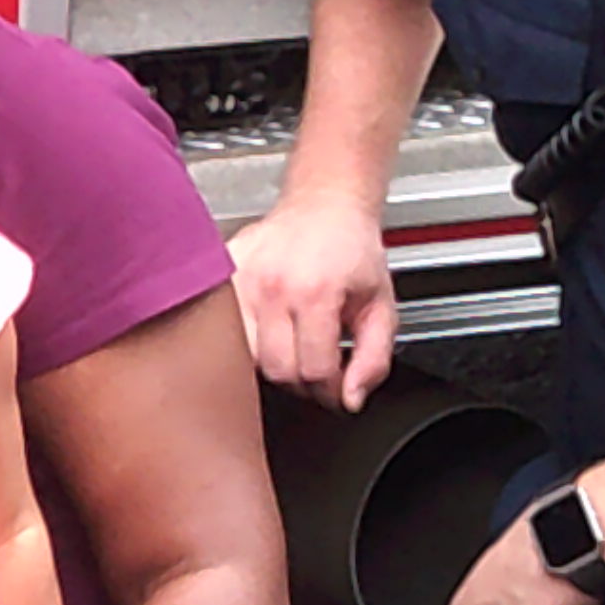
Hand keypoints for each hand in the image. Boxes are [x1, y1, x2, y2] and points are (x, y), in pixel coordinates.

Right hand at [227, 193, 396, 409]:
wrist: (325, 205)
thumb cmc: (353, 252)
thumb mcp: (381, 306)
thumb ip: (374, 358)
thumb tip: (351, 399)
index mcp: (316, 292)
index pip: (313, 371)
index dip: (329, 389)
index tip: (334, 385)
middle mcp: (273, 287)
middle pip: (277, 370)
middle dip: (301, 379)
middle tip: (315, 366)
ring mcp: (241, 281)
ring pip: (246, 357)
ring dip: (271, 361)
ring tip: (291, 346)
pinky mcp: (223, 276)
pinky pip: (225, 330)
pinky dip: (246, 339)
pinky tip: (266, 329)